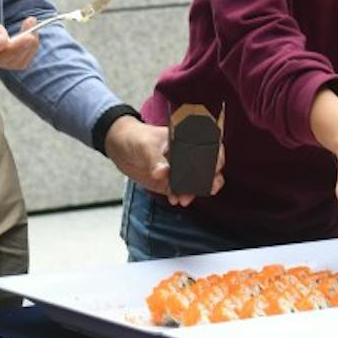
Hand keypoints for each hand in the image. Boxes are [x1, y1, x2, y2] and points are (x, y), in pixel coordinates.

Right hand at [0, 0, 40, 69]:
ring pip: (16, 59)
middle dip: (25, 45)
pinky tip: (26, 28)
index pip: (0, 57)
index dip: (17, 47)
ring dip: (27, 44)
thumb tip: (2, 45)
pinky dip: (23, 43)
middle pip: (11, 62)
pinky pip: (14, 53)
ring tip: (30, 22)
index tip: (30, 33)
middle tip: (31, 21)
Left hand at [105, 117, 224, 207]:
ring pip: (197, 182)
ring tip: (186, 198)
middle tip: (209, 188)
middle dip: (211, 179)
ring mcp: (179, 170)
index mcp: (186, 139)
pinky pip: (180, 191)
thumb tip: (163, 172)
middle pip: (208, 167)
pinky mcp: (170, 182)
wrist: (120, 147)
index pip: (210, 146)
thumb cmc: (135, 138)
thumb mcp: (145, 146)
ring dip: (195, 191)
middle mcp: (187, 155)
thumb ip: (155, 159)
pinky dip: (180, 196)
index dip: (217, 156)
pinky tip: (175, 199)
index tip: (216, 167)